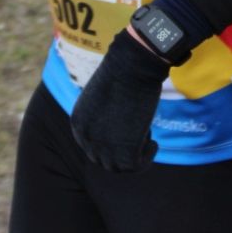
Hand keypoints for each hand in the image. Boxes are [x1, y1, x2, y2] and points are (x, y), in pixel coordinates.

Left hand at [70, 28, 170, 171]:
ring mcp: (103, 146)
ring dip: (134, 157)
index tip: (127, 135)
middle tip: (139, 138)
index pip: (90, 146)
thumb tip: (119, 125)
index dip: (109, 145)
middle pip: (102, 160)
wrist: (133, 65)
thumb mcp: (104, 95)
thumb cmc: (123, 71)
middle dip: (121, 153)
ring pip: (118, 167)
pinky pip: (135, 167)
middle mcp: (85, 137)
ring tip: (148, 140)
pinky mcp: (124, 151)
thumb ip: (104, 114)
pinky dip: (146, 159)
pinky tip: (154, 144)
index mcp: (77, 122)